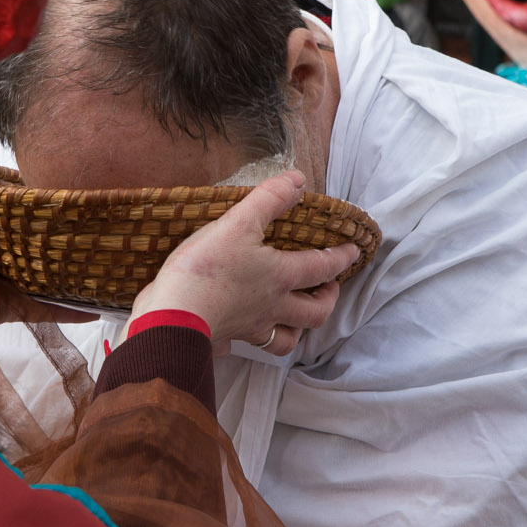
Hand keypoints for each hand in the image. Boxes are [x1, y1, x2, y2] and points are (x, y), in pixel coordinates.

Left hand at [0, 138, 89, 327]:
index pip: (10, 211)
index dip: (29, 199)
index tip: (57, 184)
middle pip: (32, 242)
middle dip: (57, 234)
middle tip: (88, 220)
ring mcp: (5, 282)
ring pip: (45, 274)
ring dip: (69, 270)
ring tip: (100, 258)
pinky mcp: (13, 305)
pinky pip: (48, 310)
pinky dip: (71, 311)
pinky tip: (97, 307)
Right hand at [129, 171, 358, 356]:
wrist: (172, 317)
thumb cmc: (206, 269)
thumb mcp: (238, 223)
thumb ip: (269, 199)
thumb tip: (298, 180)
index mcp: (280, 277)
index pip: (322, 268)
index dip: (341, 258)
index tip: (354, 252)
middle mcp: (272, 307)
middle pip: (315, 313)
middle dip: (328, 300)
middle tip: (329, 287)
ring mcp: (251, 328)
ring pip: (288, 338)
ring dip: (299, 328)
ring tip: (297, 315)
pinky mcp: (227, 339)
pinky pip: (250, 345)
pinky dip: (256, 340)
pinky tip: (250, 331)